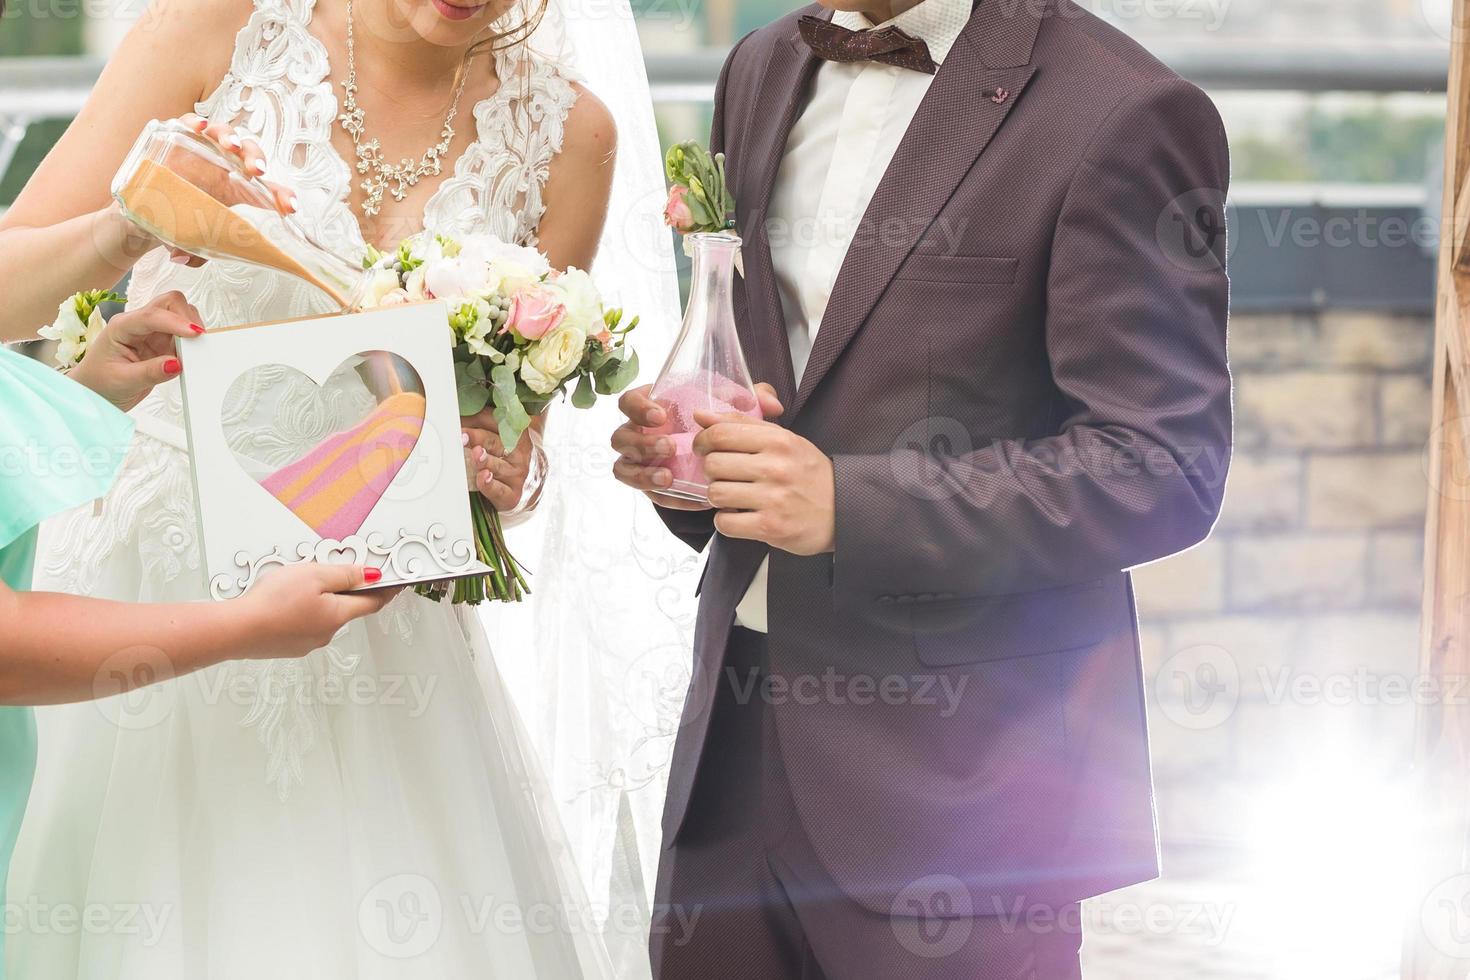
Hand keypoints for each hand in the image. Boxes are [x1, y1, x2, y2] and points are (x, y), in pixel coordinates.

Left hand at [68, 290, 203, 411]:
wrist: (96, 393)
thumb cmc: (99, 383)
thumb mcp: (123, 381)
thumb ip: (150, 373)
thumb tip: (176, 364)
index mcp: (122, 327)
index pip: (152, 316)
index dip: (176, 322)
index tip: (194, 333)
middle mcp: (138, 324)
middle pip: (169, 303)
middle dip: (186, 317)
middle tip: (197, 340)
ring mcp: (152, 333)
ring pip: (180, 316)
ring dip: (190, 330)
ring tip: (192, 351)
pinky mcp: (162, 344)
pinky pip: (183, 336)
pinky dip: (191, 343)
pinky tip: (189, 356)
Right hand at [155, 114, 298, 267]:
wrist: (146, 207)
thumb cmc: (179, 219)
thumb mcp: (191, 238)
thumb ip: (194, 251)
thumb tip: (183, 259)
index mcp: (237, 190)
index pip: (266, 191)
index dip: (281, 196)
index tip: (290, 207)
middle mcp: (224, 166)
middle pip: (249, 155)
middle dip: (256, 159)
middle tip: (257, 171)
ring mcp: (202, 149)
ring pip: (224, 135)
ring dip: (231, 138)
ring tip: (232, 147)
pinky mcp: (177, 137)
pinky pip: (188, 123)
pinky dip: (194, 122)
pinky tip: (200, 127)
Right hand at [237, 564, 398, 658]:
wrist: (236, 630)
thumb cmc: (273, 604)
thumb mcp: (315, 575)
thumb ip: (346, 574)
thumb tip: (372, 575)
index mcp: (338, 615)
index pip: (372, 602)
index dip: (385, 590)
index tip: (395, 583)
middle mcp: (326, 633)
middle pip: (346, 608)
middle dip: (345, 591)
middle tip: (337, 572)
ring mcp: (306, 642)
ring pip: (322, 616)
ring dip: (319, 600)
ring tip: (298, 585)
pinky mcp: (287, 645)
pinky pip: (302, 624)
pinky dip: (300, 611)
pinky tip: (283, 602)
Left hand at [461, 408, 534, 511]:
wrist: (533, 488)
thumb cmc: (512, 458)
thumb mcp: (509, 438)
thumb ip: (487, 424)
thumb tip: (460, 415)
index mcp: (518, 435)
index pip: (498, 423)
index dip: (481, 418)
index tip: (464, 417)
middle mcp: (519, 455)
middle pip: (496, 443)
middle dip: (478, 438)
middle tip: (463, 435)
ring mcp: (516, 476)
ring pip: (497, 466)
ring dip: (484, 460)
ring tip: (476, 453)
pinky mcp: (511, 496)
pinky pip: (498, 490)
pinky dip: (489, 484)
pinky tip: (483, 477)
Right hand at [611, 382, 783, 511]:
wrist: (726, 458)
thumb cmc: (722, 426)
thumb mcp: (735, 409)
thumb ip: (753, 398)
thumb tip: (772, 404)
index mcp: (654, 406)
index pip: (629, 401)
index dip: (639, 408)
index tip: (662, 415)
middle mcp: (642, 433)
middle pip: (620, 437)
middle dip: (642, 443)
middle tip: (670, 447)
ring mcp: (643, 461)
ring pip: (624, 467)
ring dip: (643, 472)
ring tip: (669, 476)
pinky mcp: (651, 485)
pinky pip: (647, 494)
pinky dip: (665, 496)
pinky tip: (687, 496)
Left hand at [694, 403, 835, 555]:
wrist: (843, 511)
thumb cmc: (809, 474)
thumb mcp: (785, 440)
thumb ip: (743, 423)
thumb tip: (701, 415)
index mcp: (779, 440)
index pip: (721, 433)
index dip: (703, 441)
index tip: (704, 448)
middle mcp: (776, 467)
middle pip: (713, 464)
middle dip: (712, 472)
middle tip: (725, 476)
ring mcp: (773, 499)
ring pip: (716, 494)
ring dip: (718, 497)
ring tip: (733, 497)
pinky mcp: (770, 527)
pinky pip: (725, 523)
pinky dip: (726, 521)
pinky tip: (740, 516)